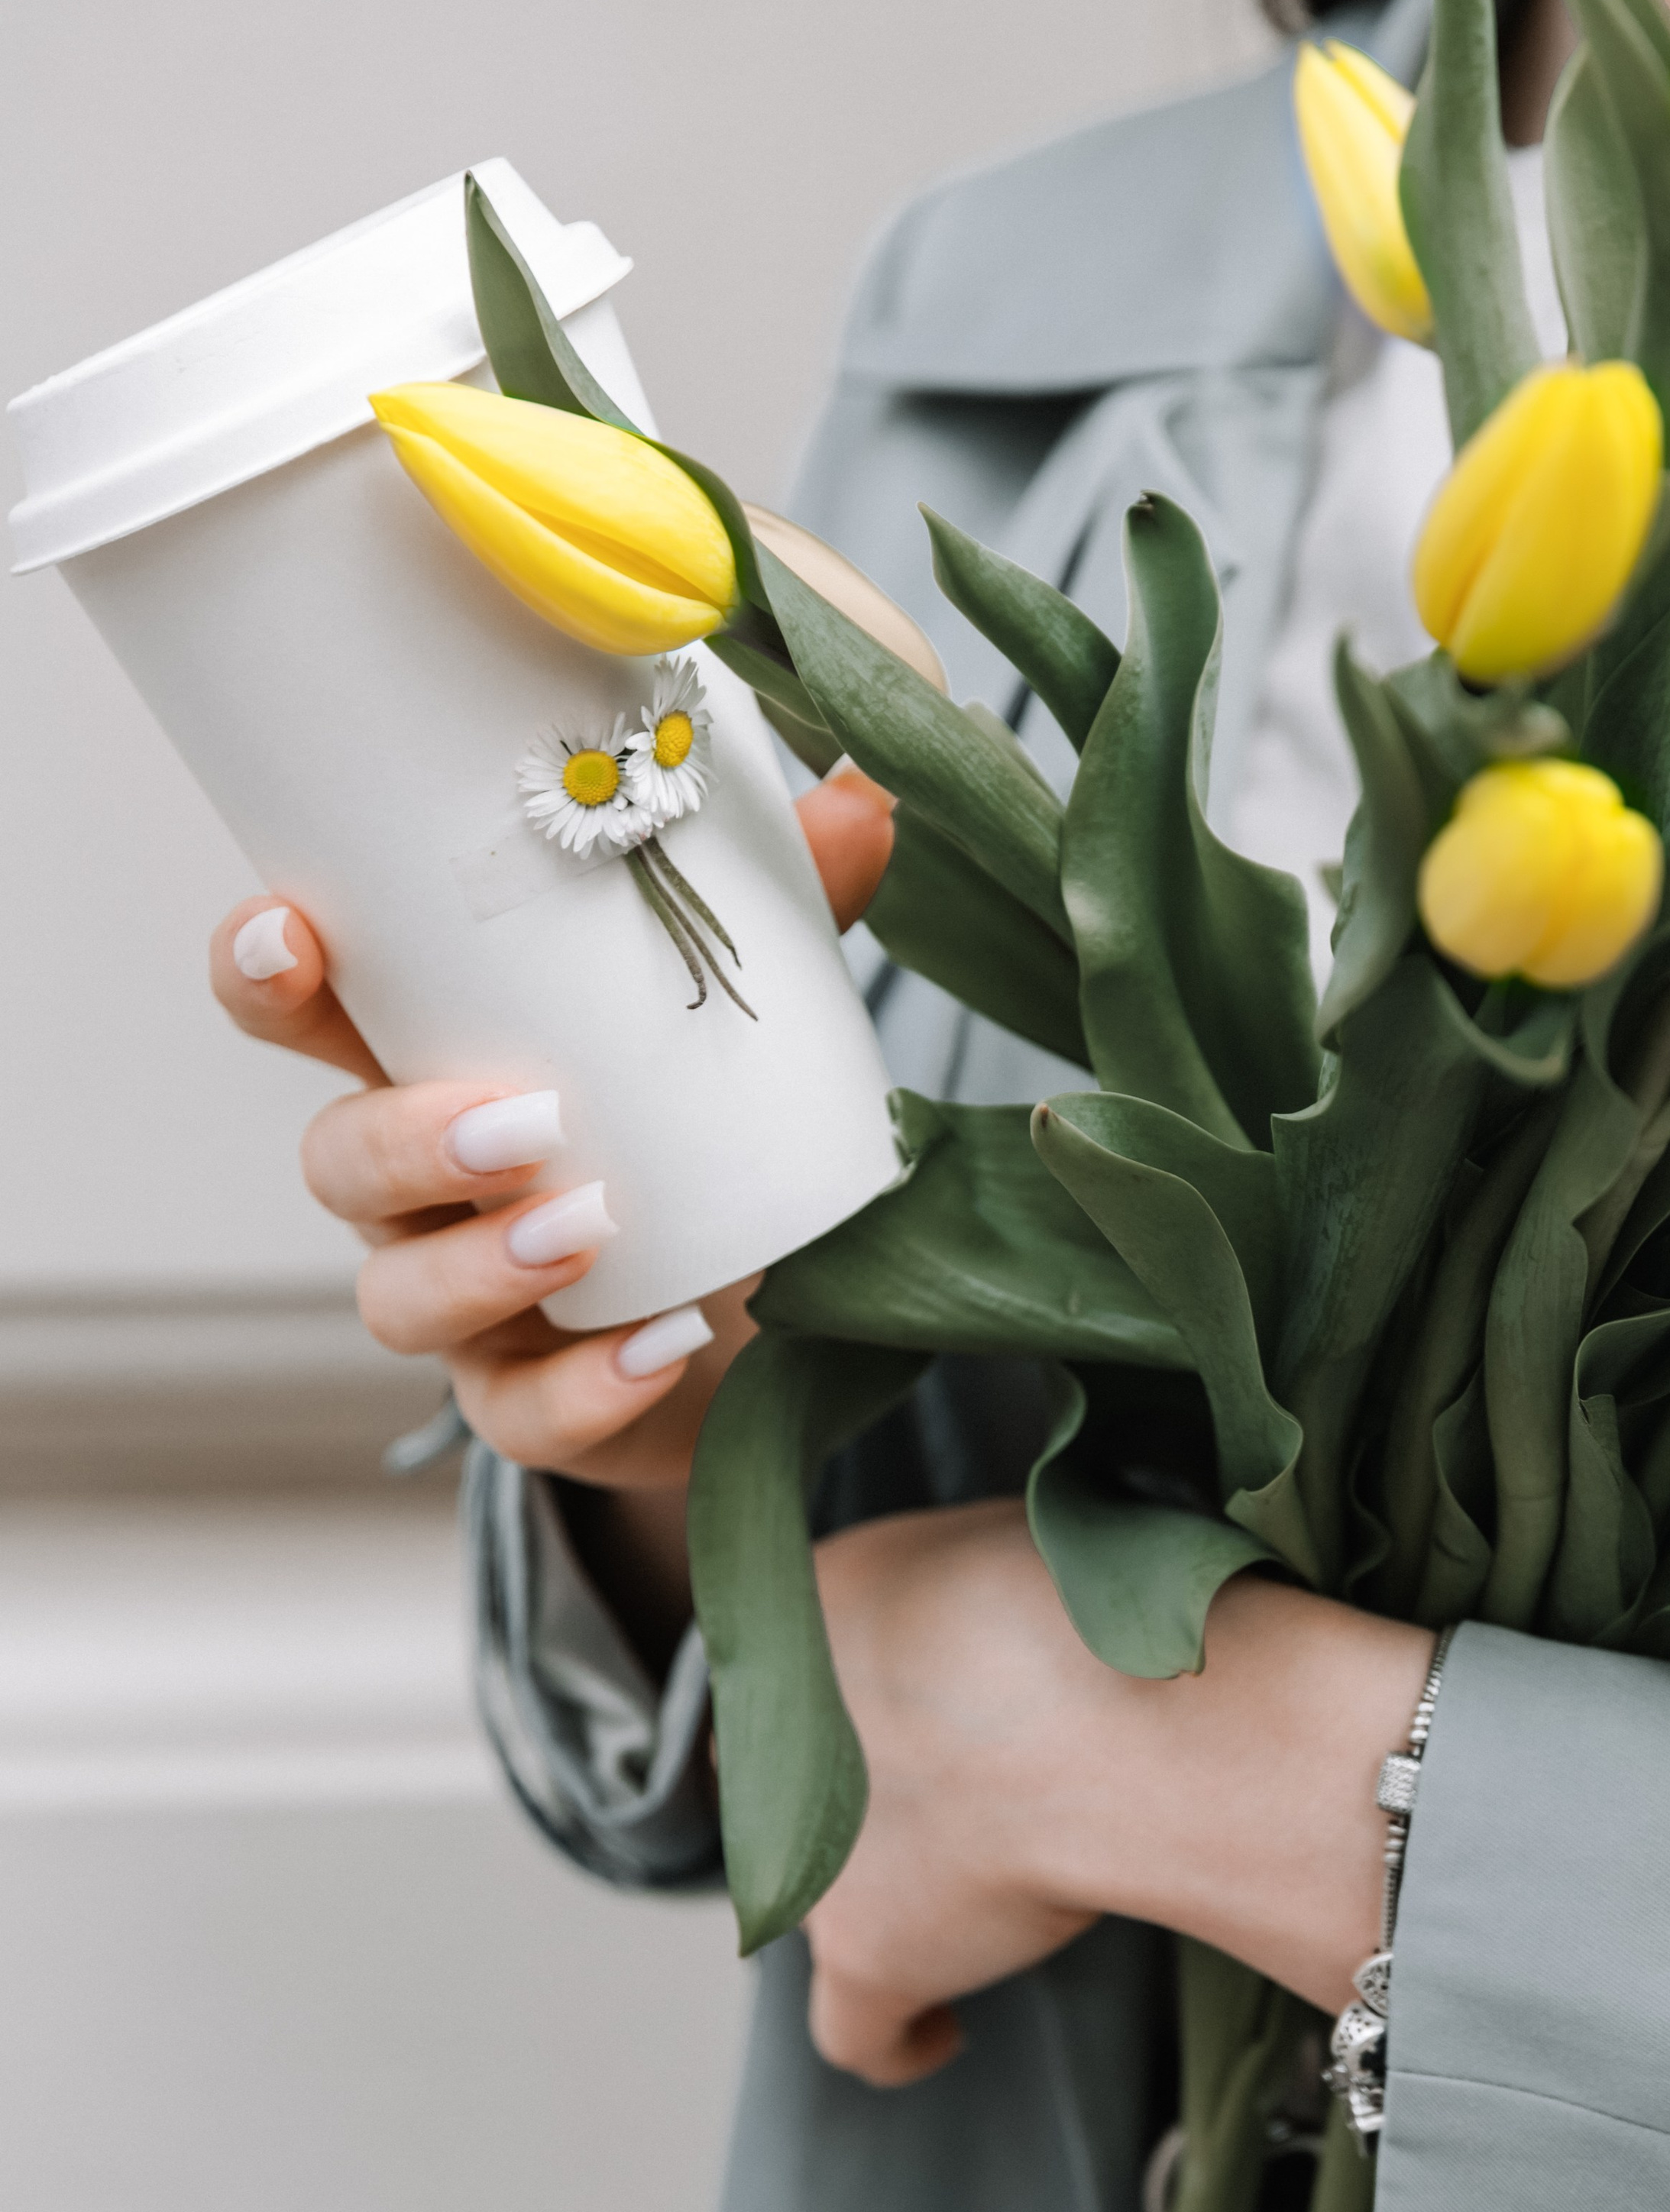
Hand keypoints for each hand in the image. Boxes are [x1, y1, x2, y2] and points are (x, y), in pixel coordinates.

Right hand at [210, 766, 894, 1488]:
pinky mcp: (534, 1403)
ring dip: (482, 1261)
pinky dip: (586, 1385)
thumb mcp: (743, 1013)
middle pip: (339, 1160)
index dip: (265, 971)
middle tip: (524, 1119)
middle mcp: (423, 1187)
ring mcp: (468, 1306)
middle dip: (406, 1137)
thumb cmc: (707, 1131)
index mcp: (437, 1059)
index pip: (301, 1011)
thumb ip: (787, 912)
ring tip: (589, 1225)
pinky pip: (522, 1415)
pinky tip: (659, 1344)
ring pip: (402, 1297)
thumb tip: (861, 796)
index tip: (294, 931)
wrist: (770, 1313)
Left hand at [807, 1500, 1434, 2086]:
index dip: (862, 1678)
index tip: (923, 1694)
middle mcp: (773, 1726)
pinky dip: (901, 2037)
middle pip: (786, 1769)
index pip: (802, 1649)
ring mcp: (808, 1852)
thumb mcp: (1009, 1536)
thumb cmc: (1087, 1607)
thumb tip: (990, 1611)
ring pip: (813, 1886)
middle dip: (856, 1780)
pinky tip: (938, 2034)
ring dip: (879, 1887)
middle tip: (957, 1784)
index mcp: (808, 1601)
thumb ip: (962, 1582)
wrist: (1100, 1717)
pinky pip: (858, 2029)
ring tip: (976, 1889)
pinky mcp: (864, 1952)